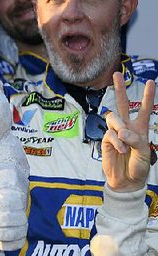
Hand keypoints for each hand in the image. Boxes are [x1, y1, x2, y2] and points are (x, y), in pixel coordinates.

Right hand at [102, 73, 155, 192]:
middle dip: (120, 89)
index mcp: (140, 128)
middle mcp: (127, 127)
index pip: (144, 108)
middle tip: (116, 74)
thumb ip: (134, 139)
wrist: (127, 181)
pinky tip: (121, 150)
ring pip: (114, 118)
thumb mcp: (144, 152)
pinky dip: (116, 142)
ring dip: (120, 127)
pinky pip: (109, 134)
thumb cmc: (139, 165)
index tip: (151, 81)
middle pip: (122, 104)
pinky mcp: (106, 141)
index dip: (148, 96)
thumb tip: (121, 132)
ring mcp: (115, 133)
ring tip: (125, 141)